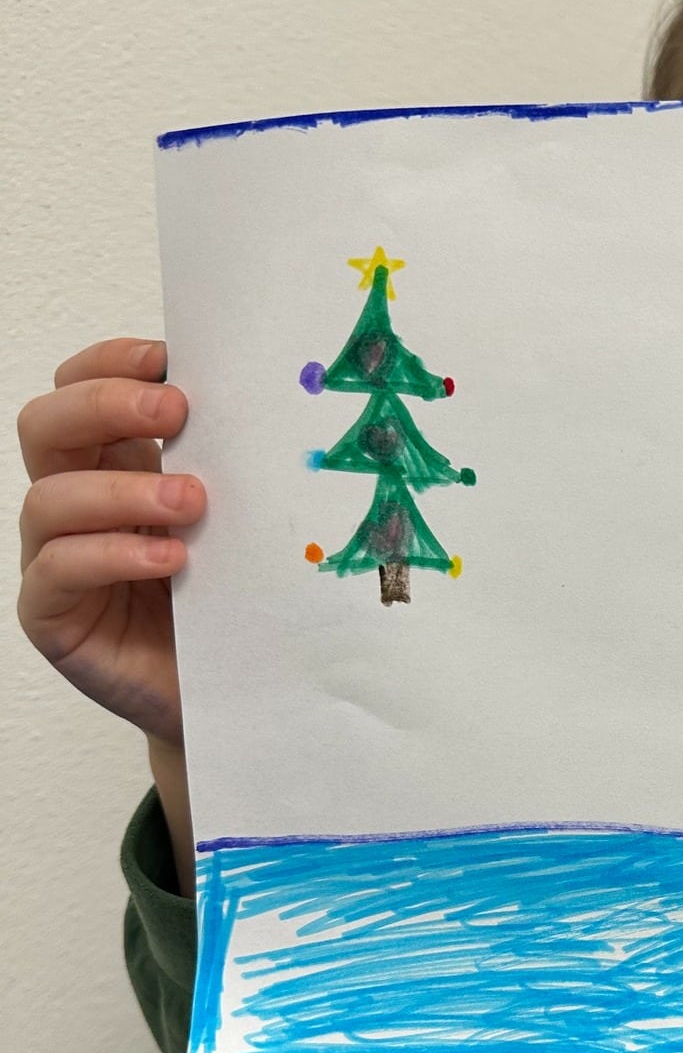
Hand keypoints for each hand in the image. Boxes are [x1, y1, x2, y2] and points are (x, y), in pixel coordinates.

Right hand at [18, 338, 202, 891]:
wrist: (244, 694)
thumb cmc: (242, 599)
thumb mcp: (241, 521)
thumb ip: (232, 465)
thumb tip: (265, 394)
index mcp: (117, 461)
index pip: (79, 387)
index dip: (110, 364)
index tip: (168, 358)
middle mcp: (77, 501)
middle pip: (46, 425)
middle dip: (105, 405)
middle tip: (176, 412)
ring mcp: (58, 558)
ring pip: (49, 498)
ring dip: (121, 488)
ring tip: (193, 503)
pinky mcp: (55, 617)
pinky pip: (57, 571)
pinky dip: (112, 554)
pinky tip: (169, 559)